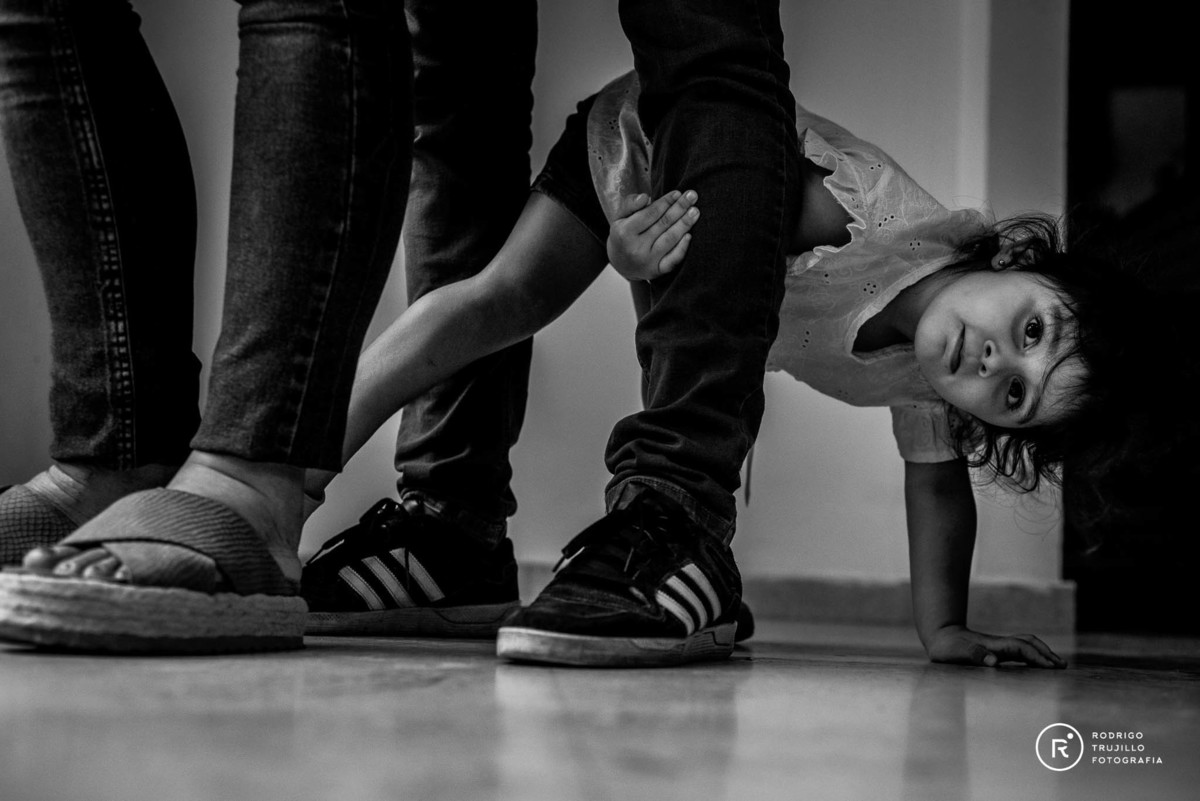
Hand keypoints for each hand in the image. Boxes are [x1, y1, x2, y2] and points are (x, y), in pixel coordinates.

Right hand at [606, 190, 699, 280]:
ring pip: (670, 239)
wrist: (621, 265)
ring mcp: (647, 261)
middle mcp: (636, 248)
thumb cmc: (623, 235)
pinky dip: (682, 247)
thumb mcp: (619, 218)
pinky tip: (689, 235)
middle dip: (679, 208)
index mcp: (625, 232)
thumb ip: (630, 204)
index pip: (650, 213)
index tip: (678, 192)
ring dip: (684, 224)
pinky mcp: (657, 271)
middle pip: (663, 224)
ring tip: (695, 211)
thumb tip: (645, 197)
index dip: (666, 202)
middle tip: (693, 195)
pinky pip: (673, 259)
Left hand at [926, 625, 1066, 668]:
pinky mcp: (994, 649)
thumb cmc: (947, 646)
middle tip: (1063, 666)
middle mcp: (999, 644)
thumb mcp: (957, 652)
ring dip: (1041, 652)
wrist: (939, 634)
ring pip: (1025, 645)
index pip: (1022, 649)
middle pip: (1029, 644)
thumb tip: (994, 662)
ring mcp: (998, 646)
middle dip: (1046, 653)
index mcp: (994, 646)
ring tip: (1056, 663)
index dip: (1037, 657)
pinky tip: (1034, 663)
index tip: (1052, 667)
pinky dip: (1032, 654)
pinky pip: (1019, 650)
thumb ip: (975, 655)